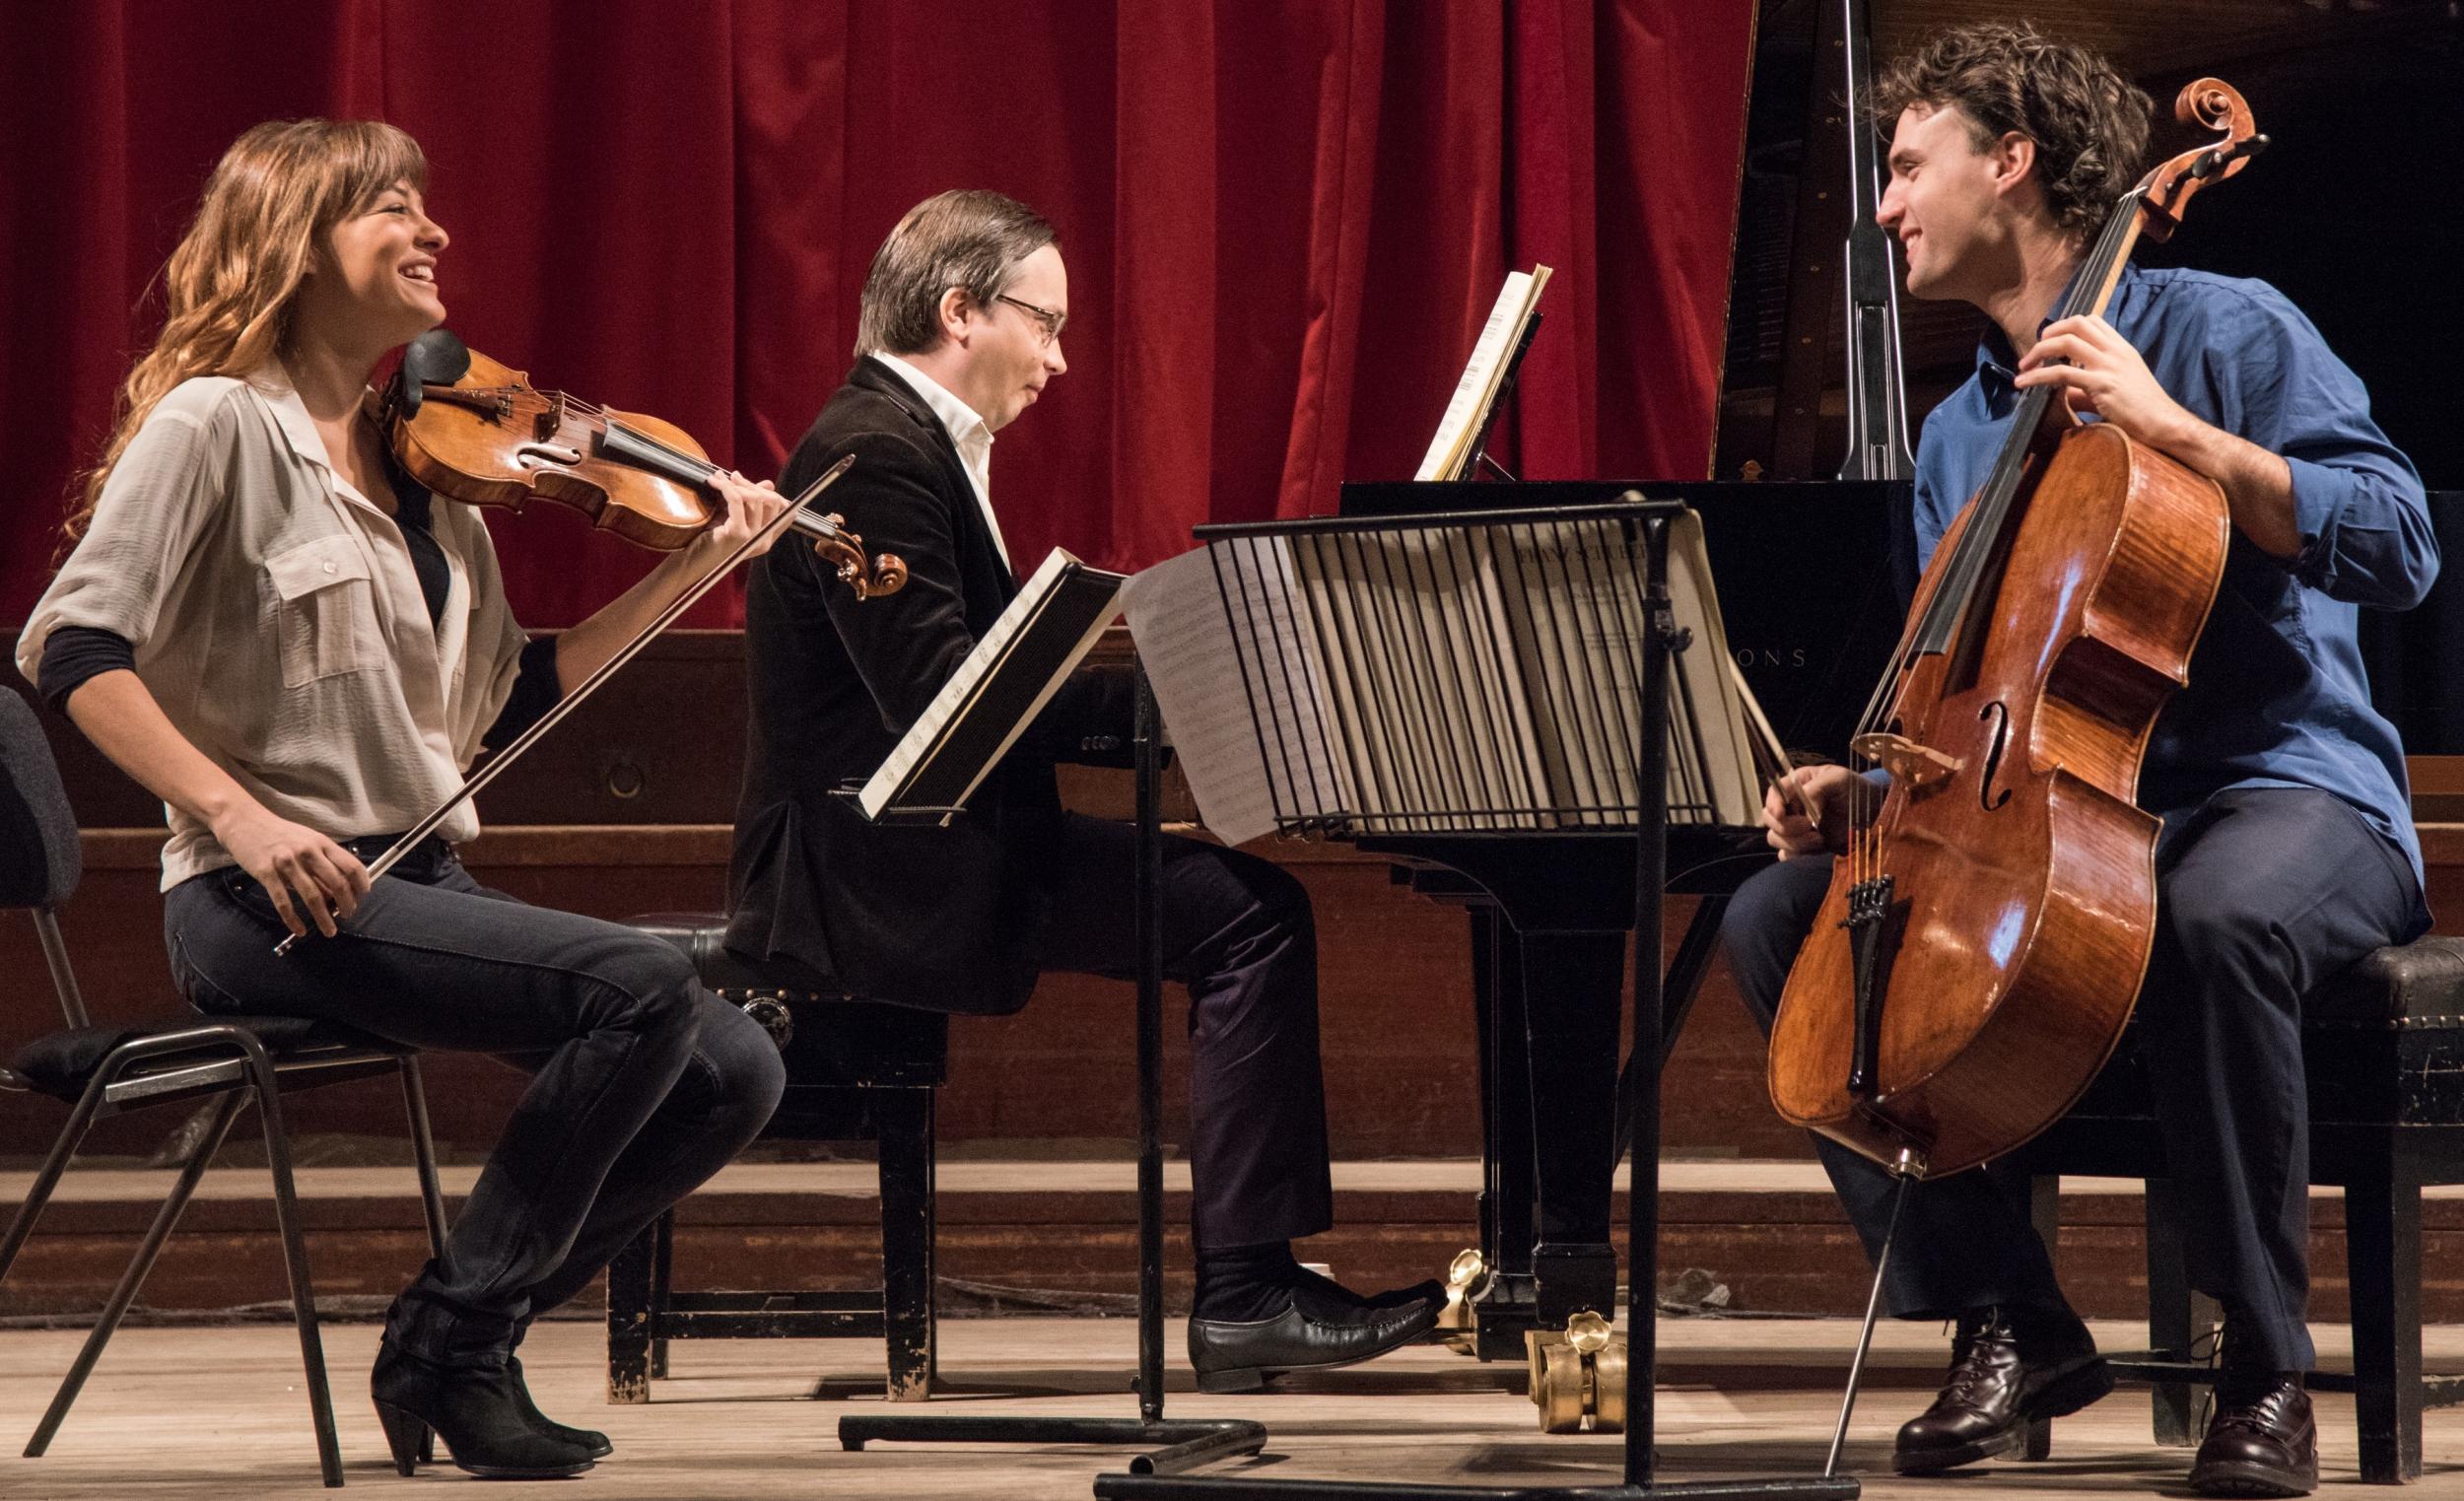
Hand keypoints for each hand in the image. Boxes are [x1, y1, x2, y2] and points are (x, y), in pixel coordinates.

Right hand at [212, 803, 370, 938]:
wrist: (245, 821)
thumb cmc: (280, 834)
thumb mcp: (307, 842)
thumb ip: (321, 866)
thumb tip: (335, 894)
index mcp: (321, 843)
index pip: (351, 865)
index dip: (361, 884)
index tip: (362, 898)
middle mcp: (307, 852)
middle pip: (337, 883)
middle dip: (346, 904)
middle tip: (348, 915)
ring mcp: (286, 862)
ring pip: (313, 896)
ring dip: (323, 918)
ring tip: (329, 931)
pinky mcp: (266, 873)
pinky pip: (283, 902)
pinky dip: (293, 920)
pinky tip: (300, 930)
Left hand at [685, 472, 789, 565]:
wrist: (692, 563)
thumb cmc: (710, 543)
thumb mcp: (735, 521)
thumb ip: (752, 504)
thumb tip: (769, 484)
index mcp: (767, 540)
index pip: (788, 512)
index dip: (773, 494)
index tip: (751, 485)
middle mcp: (765, 541)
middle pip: (773, 501)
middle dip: (752, 484)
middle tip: (733, 477)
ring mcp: (753, 539)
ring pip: (756, 499)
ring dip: (736, 484)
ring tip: (719, 478)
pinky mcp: (738, 534)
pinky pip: (737, 501)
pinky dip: (726, 487)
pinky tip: (715, 483)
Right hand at [1762, 764, 1861, 859]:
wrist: (1873, 814)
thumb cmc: (1855, 791)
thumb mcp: (1840, 779)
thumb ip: (1819, 786)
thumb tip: (1804, 799)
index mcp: (1796, 785)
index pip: (1774, 793)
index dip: (1773, 803)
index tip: (1780, 814)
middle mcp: (1791, 806)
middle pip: (1769, 819)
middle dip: (1786, 826)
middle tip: (1809, 827)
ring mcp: (1795, 828)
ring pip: (1775, 838)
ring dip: (1794, 842)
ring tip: (1819, 839)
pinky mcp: (1802, 846)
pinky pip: (1787, 855)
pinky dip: (1797, 855)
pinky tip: (1817, 850)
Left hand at [2015, 315, 2200, 452]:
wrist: (2164, 422)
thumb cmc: (2141, 409)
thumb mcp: (2114, 389)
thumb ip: (2086, 389)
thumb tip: (2063, 394)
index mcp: (2121, 348)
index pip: (2092, 321)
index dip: (2065, 326)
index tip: (2050, 340)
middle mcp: (2115, 351)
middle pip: (2076, 323)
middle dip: (2048, 333)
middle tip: (2033, 351)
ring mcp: (2109, 365)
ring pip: (2066, 343)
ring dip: (2038, 352)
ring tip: (2024, 366)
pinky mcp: (2102, 384)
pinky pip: (2062, 373)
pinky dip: (2038, 376)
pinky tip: (2025, 383)